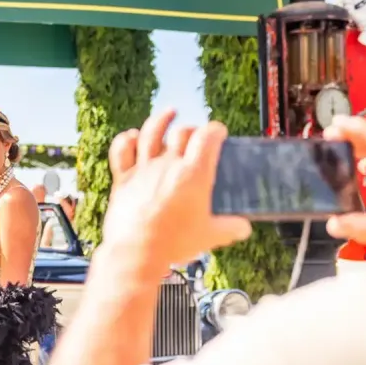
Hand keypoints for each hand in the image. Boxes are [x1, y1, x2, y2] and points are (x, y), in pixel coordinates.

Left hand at [102, 109, 251, 270]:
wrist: (136, 252)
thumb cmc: (174, 243)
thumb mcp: (210, 236)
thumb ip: (230, 228)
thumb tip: (243, 227)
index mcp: (194, 174)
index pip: (208, 137)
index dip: (216, 130)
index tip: (219, 132)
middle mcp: (168, 164)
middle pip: (182, 133)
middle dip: (193, 130)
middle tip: (196, 137)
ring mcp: (143, 169)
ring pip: (151, 132)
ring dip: (161, 120)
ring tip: (169, 113)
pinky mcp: (123, 178)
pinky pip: (122, 150)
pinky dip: (127, 139)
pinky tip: (134, 135)